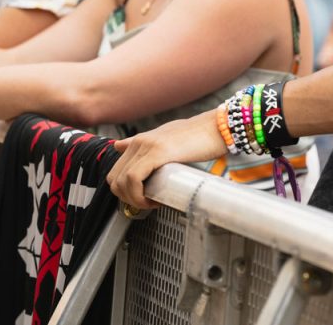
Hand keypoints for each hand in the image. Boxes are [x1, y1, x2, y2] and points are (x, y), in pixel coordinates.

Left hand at [106, 110, 226, 208]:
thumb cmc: (200, 136)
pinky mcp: (156, 152)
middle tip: (147, 204)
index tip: (143, 198)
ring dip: (133, 199)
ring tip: (152, 202)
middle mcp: (139, 142)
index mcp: (140, 141)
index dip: (125, 191)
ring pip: (121, 181)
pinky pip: (133, 178)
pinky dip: (138, 195)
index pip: (116, 171)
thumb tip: (121, 146)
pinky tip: (154, 200)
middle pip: (114, 179)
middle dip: (127, 198)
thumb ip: (146, 144)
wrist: (218, 127)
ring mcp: (146, 146)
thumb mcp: (168, 138)